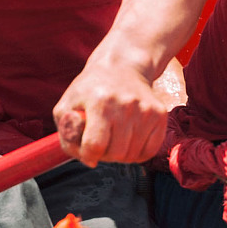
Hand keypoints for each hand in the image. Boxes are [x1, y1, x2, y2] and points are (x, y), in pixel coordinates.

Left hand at [53, 57, 167, 166]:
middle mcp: (126, 105)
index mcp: (100, 102)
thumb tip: (88, 159)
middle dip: (104, 155)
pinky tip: (128, 141)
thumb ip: (66, 134)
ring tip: (114, 139)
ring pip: (132, 155)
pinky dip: (137, 153)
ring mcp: (146, 110)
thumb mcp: (66, 106)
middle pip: (115, 154)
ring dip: (121, 155)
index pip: (95, 146)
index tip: (86, 149)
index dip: (87, 154)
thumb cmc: (90, 91)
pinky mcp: (160, 114)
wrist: (122, 68)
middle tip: (101, 143)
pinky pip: (150, 151)